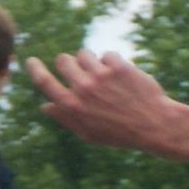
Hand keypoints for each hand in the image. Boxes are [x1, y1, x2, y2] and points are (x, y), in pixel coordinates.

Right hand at [28, 50, 187, 155]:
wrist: (157, 126)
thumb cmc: (122, 133)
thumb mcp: (90, 134)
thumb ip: (66, 118)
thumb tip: (45, 106)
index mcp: (72, 106)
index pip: (43, 81)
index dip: (35, 69)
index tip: (31, 61)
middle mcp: (83, 88)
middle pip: (63, 61)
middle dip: (70, 64)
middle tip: (83, 72)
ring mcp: (100, 76)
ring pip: (84, 54)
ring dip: (92, 62)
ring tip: (106, 77)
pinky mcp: (118, 66)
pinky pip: (107, 55)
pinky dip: (113, 63)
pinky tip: (124, 77)